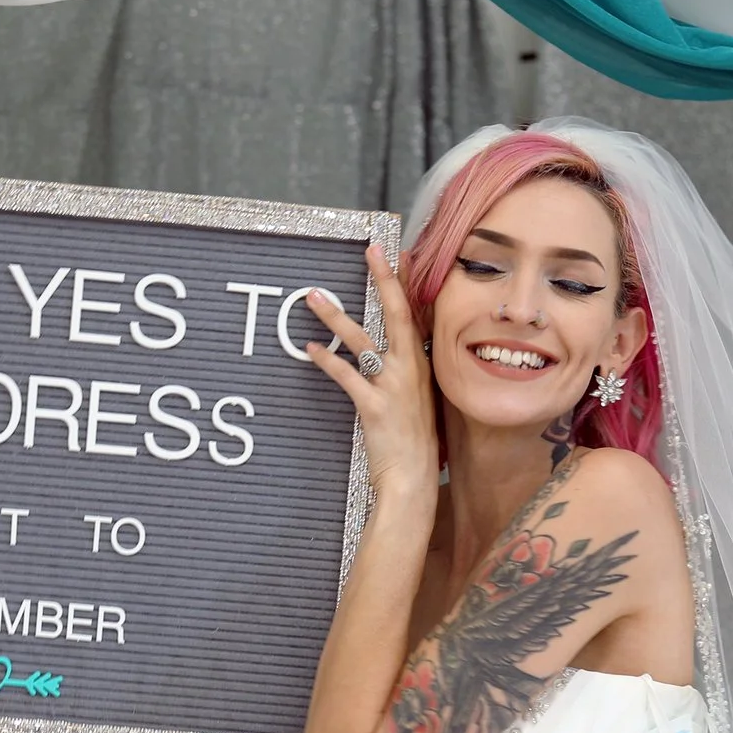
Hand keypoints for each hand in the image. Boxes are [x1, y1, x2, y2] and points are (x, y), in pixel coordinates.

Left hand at [305, 240, 436, 516]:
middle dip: (384, 279)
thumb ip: (407, 378)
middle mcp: (411, 370)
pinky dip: (326, 359)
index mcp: (422, 367)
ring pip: (362, 340)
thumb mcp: (418, 404)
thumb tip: (390, 360)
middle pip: (397, 314)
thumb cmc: (416, 446)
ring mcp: (394, 387)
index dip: (405, 284)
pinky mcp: (374, 406)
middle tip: (370, 252)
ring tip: (313, 296)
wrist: (414, 481)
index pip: (414, 315)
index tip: (396, 255)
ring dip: (335, 316)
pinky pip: (346, 374)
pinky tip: (310, 348)